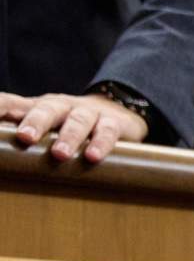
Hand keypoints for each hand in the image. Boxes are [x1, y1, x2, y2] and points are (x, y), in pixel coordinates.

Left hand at [2, 91, 148, 162]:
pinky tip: (94, 157)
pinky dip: (100, 143)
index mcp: (35, 106)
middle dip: (35, 122)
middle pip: (45, 109)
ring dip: (69, 137)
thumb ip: (17, 131)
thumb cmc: (66, 125)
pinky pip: (106, 132)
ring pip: (77, 120)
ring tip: (60, 154)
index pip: (10, 103)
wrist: (115, 112)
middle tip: (25, 138)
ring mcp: (87, 113)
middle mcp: (59, 106)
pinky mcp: (113, 124)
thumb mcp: (40, 125)